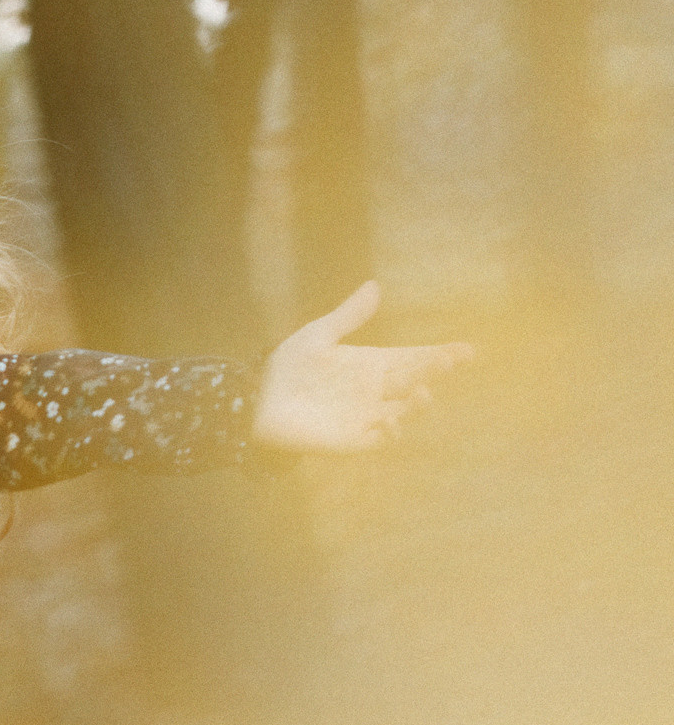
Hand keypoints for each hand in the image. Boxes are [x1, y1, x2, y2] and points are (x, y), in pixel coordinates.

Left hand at [253, 281, 473, 452]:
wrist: (257, 403)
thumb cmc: (288, 369)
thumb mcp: (318, 336)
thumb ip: (348, 316)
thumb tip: (375, 285)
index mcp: (373, 365)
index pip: (415, 358)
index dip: (441, 355)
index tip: (467, 350)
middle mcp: (376, 391)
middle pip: (414, 380)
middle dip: (434, 372)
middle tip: (450, 361)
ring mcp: (367, 416)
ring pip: (404, 411)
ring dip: (416, 404)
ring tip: (423, 392)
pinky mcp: (352, 439)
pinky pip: (379, 440)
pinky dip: (389, 433)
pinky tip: (391, 421)